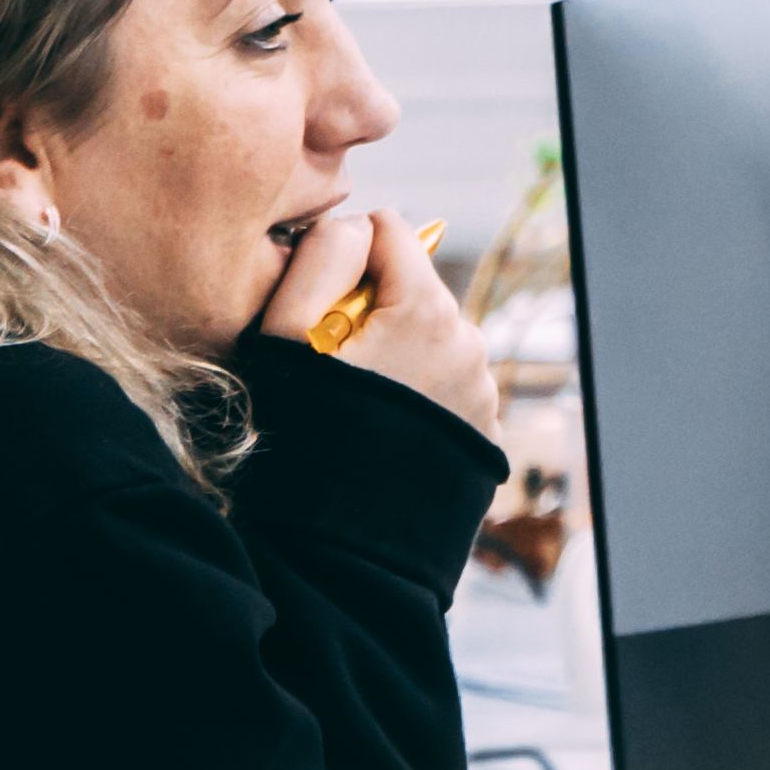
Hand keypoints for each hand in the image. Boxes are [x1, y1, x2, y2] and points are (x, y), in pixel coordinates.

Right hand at [259, 204, 502, 433]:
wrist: (338, 545)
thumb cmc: (300, 434)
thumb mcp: (285, 335)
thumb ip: (319, 256)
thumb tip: (354, 224)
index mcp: (429, 311)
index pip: (389, 231)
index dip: (343, 257)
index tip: (319, 306)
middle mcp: (470, 342)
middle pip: (411, 287)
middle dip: (371, 310)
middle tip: (332, 366)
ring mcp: (483, 390)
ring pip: (428, 337)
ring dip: (394, 353)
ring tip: (355, 405)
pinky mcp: (484, 430)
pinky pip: (444, 385)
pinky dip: (414, 394)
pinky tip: (381, 431)